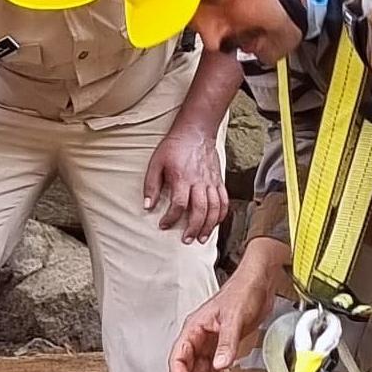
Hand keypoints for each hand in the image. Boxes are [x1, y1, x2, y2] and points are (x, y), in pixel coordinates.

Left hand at [142, 118, 229, 241]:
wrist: (196, 131)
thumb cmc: (175, 146)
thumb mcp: (156, 163)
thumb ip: (151, 185)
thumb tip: (147, 206)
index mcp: (182, 178)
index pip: (179, 204)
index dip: (171, 218)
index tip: (164, 225)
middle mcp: (199, 181)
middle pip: (200, 210)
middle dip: (193, 228)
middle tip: (187, 240)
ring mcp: (211, 181)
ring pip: (215, 208)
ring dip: (209, 226)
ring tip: (201, 238)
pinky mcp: (219, 180)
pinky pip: (224, 200)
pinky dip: (221, 214)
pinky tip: (215, 223)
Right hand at [169, 240, 290, 371]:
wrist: (260, 281)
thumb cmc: (242, 290)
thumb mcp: (234, 317)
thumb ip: (227, 343)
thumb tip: (219, 365)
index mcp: (193, 329)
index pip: (178, 359)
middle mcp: (198, 338)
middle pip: (186, 371)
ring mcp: (210, 343)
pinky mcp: (223, 346)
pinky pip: (215, 371)